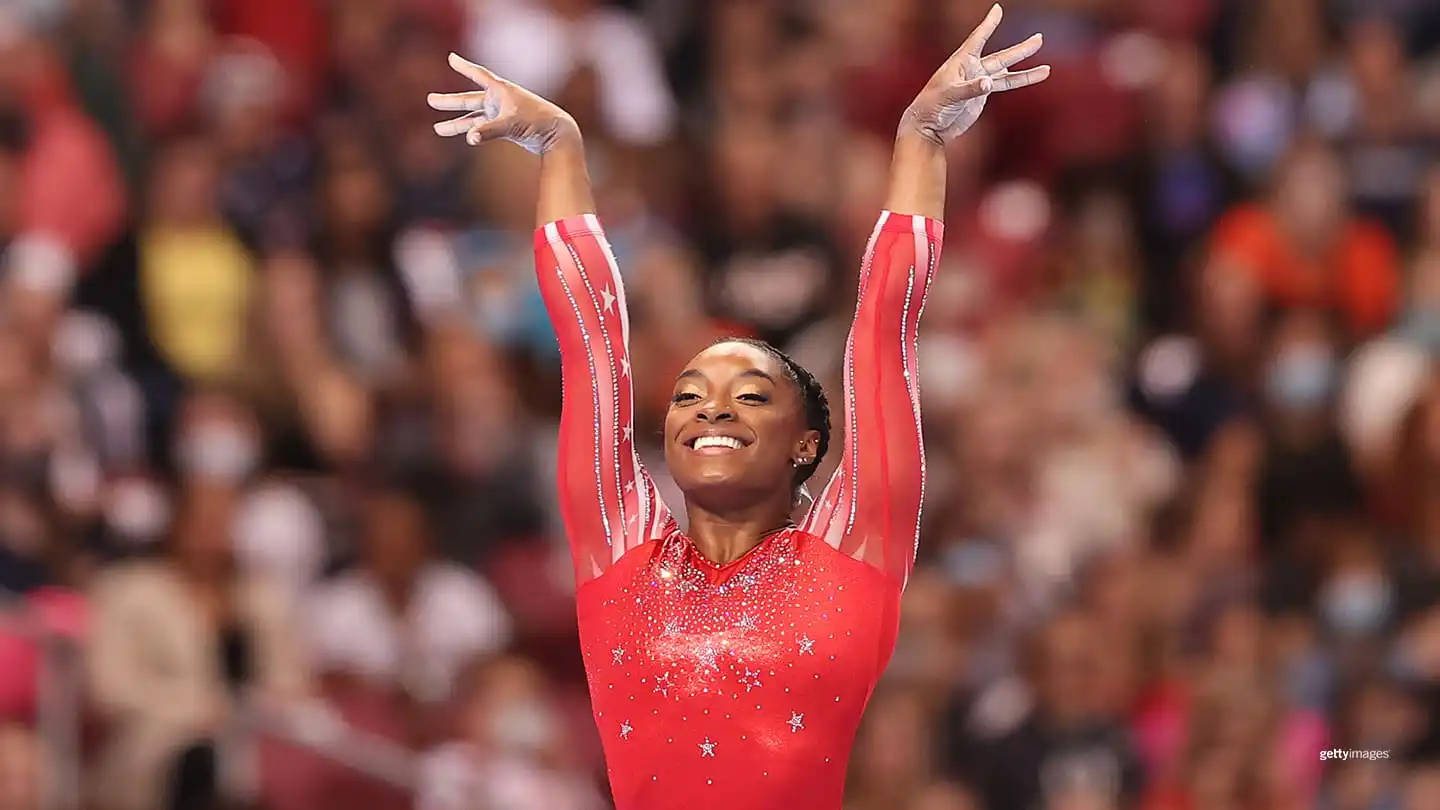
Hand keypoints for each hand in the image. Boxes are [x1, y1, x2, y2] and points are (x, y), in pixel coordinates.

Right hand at [428, 53, 578, 154]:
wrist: (556, 135)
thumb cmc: (537, 123)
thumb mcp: (511, 125)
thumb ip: (488, 131)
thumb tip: (470, 138)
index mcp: (501, 90)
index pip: (478, 74)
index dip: (464, 67)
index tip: (451, 58)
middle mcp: (499, 100)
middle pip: (469, 99)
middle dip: (450, 101)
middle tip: (430, 100)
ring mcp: (501, 114)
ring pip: (473, 118)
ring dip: (456, 123)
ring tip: (437, 128)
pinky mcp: (505, 128)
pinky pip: (483, 128)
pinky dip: (472, 132)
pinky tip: (463, 136)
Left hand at [902, 4, 1049, 144]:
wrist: (929, 126)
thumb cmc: (931, 107)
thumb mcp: (949, 95)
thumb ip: (970, 89)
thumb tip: (989, 84)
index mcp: (961, 62)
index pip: (977, 39)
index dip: (988, 25)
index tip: (998, 9)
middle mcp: (972, 68)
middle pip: (1000, 57)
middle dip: (1020, 50)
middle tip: (1039, 39)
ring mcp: (979, 81)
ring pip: (1007, 72)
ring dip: (1026, 69)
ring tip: (1047, 69)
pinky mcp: (982, 94)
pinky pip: (1005, 85)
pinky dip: (1021, 81)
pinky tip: (1036, 77)